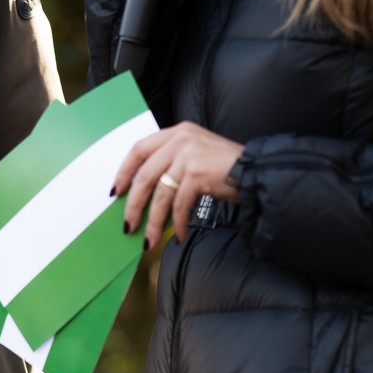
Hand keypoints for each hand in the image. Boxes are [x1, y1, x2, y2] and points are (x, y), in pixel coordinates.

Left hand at [113, 121, 243, 248]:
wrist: (256, 170)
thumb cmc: (226, 167)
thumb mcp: (196, 153)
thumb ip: (172, 163)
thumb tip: (145, 194)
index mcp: (177, 133)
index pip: (139, 148)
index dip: (124, 171)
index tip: (117, 191)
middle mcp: (180, 140)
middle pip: (144, 175)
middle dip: (133, 205)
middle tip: (128, 225)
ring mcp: (188, 155)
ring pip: (160, 194)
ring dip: (153, 222)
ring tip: (150, 240)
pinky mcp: (197, 174)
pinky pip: (179, 205)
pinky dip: (177, 223)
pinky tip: (178, 235)